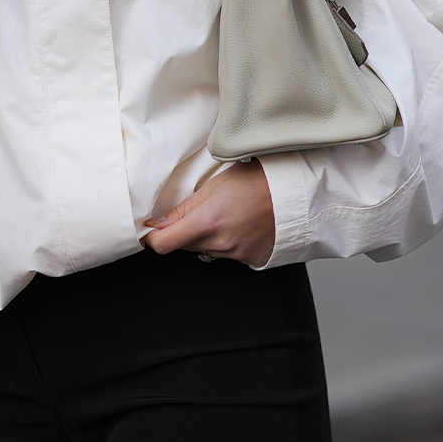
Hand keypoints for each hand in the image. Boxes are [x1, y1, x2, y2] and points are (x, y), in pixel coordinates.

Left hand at [142, 159, 274, 267]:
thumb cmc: (254, 181)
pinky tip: (237, 224)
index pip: (164, 244)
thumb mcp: (212, 186)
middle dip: (182, 232)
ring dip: (205, 237)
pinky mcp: (248, 260)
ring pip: (205, 250)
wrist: (291, 193)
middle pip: (184, 246)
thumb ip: (182, 209)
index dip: (153, 238)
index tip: (151, 230)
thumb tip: (156, 224)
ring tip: (224, 214)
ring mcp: (235, 254)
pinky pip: (226, 254)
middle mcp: (220, 243)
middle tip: (198, 211)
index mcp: (207, 222)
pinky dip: (225, 242)